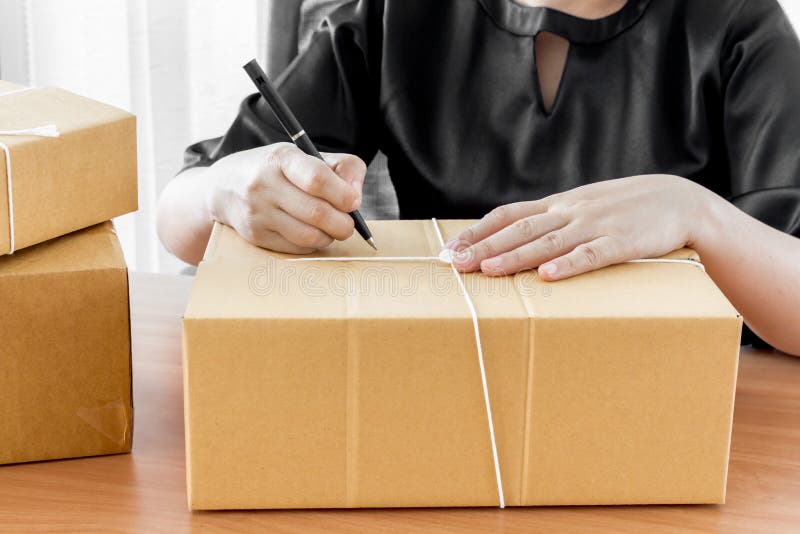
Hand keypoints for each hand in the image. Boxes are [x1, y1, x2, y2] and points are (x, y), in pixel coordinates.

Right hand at [206, 142, 365, 252]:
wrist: (223, 187)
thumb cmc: (276, 170)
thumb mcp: (304, 155)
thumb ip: (340, 167)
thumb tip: (356, 195)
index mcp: (281, 158)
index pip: (317, 179)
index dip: (342, 194)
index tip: (353, 202)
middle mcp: (264, 184)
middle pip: (317, 213)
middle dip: (343, 223)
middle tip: (348, 223)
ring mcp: (257, 212)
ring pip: (310, 236)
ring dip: (329, 236)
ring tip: (330, 227)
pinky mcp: (255, 235)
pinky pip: (297, 248)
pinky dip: (313, 244)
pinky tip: (311, 232)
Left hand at [448, 174, 713, 279]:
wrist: (680, 201)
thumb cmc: (625, 208)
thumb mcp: (584, 206)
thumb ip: (553, 220)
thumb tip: (514, 236)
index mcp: (559, 205)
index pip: (509, 215)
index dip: (479, 231)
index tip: (451, 247)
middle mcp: (571, 212)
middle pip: (520, 229)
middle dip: (484, 247)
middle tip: (455, 263)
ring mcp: (596, 226)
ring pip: (548, 243)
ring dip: (516, 256)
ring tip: (487, 269)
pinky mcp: (622, 242)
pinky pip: (592, 255)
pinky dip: (569, 264)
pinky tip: (548, 276)